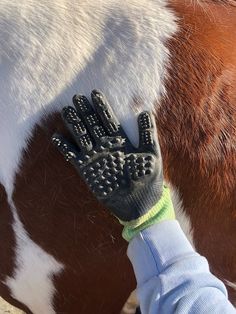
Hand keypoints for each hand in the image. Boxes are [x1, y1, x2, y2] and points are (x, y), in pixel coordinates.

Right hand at [52, 90, 162, 221]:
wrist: (139, 203)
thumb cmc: (148, 179)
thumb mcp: (152, 155)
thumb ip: (147, 134)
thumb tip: (145, 111)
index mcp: (121, 141)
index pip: (109, 120)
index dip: (102, 107)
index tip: (95, 93)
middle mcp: (106, 146)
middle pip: (93, 125)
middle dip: (85, 111)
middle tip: (76, 97)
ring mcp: (95, 157)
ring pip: (82, 136)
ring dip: (74, 124)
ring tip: (66, 110)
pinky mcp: (86, 170)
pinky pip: (72, 156)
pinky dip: (64, 147)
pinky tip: (56, 136)